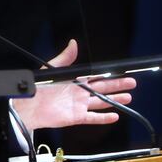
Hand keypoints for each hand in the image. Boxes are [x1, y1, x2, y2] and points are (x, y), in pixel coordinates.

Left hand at [13, 39, 136, 129]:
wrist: (28, 106)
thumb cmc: (39, 87)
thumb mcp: (54, 69)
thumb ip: (65, 58)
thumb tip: (73, 43)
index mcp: (75, 80)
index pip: (96, 76)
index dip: (109, 75)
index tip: (122, 72)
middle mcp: (79, 92)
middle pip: (103, 88)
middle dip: (118, 85)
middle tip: (132, 83)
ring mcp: (79, 105)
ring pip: (101, 103)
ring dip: (115, 100)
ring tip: (128, 98)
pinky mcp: (76, 117)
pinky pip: (93, 118)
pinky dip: (104, 118)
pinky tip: (115, 116)